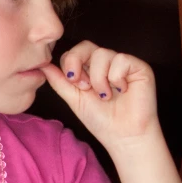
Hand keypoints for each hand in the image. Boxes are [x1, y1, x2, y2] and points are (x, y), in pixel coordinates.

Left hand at [40, 41, 158, 148]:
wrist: (123, 137)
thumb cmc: (101, 120)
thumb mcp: (74, 99)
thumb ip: (59, 81)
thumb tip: (42, 65)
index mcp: (90, 69)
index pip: (74, 52)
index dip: (70, 65)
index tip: (74, 84)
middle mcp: (106, 63)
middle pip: (86, 45)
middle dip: (78, 63)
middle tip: (83, 86)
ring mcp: (122, 63)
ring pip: (102, 53)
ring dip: (98, 79)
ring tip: (106, 95)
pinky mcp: (139, 66)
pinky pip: (121, 59)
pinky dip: (116, 78)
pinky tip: (122, 91)